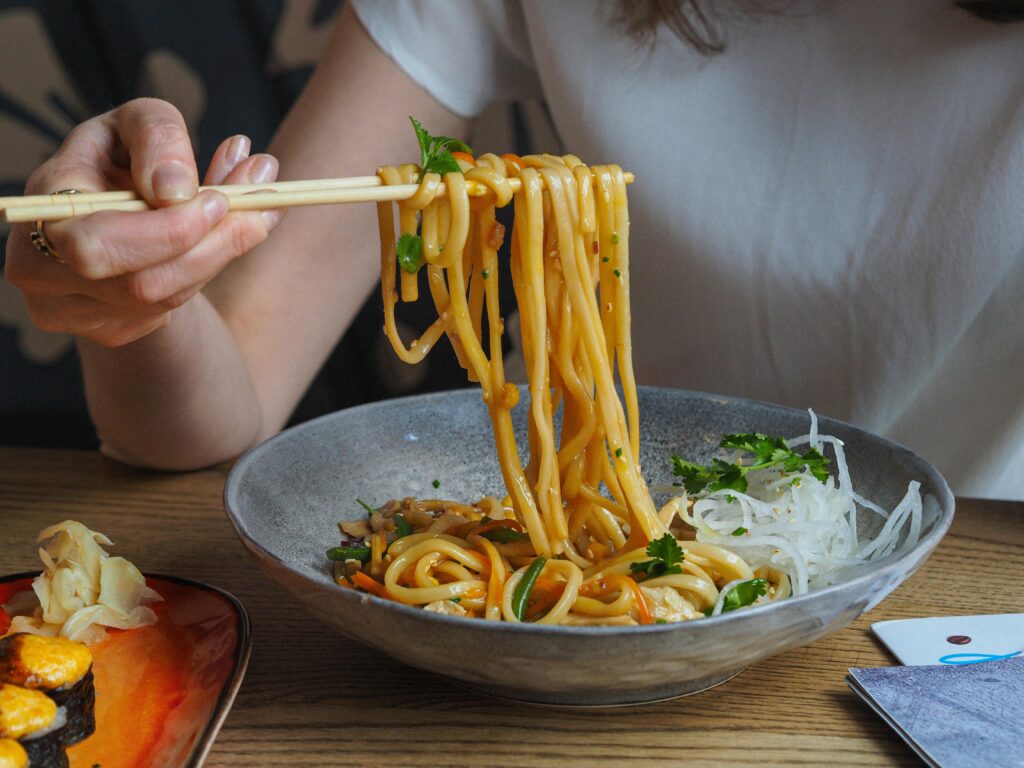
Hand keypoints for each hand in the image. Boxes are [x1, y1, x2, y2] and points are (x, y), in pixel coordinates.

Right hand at [4, 98, 284, 346]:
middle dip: (206, 250)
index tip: (219, 199)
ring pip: (164, 301)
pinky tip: (218, 240)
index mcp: (43, 208)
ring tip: (254, 213)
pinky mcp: (106, 330)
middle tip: (253, 213)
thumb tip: (176, 189)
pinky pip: (168, 312)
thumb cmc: (126, 157)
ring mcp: (69, 309)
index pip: (97, 242)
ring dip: (219, 257)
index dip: (167, 230)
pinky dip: (205, 274)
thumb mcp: (140, 123)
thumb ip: (159, 136)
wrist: (120, 209)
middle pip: (138, 285)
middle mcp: (40, 267)